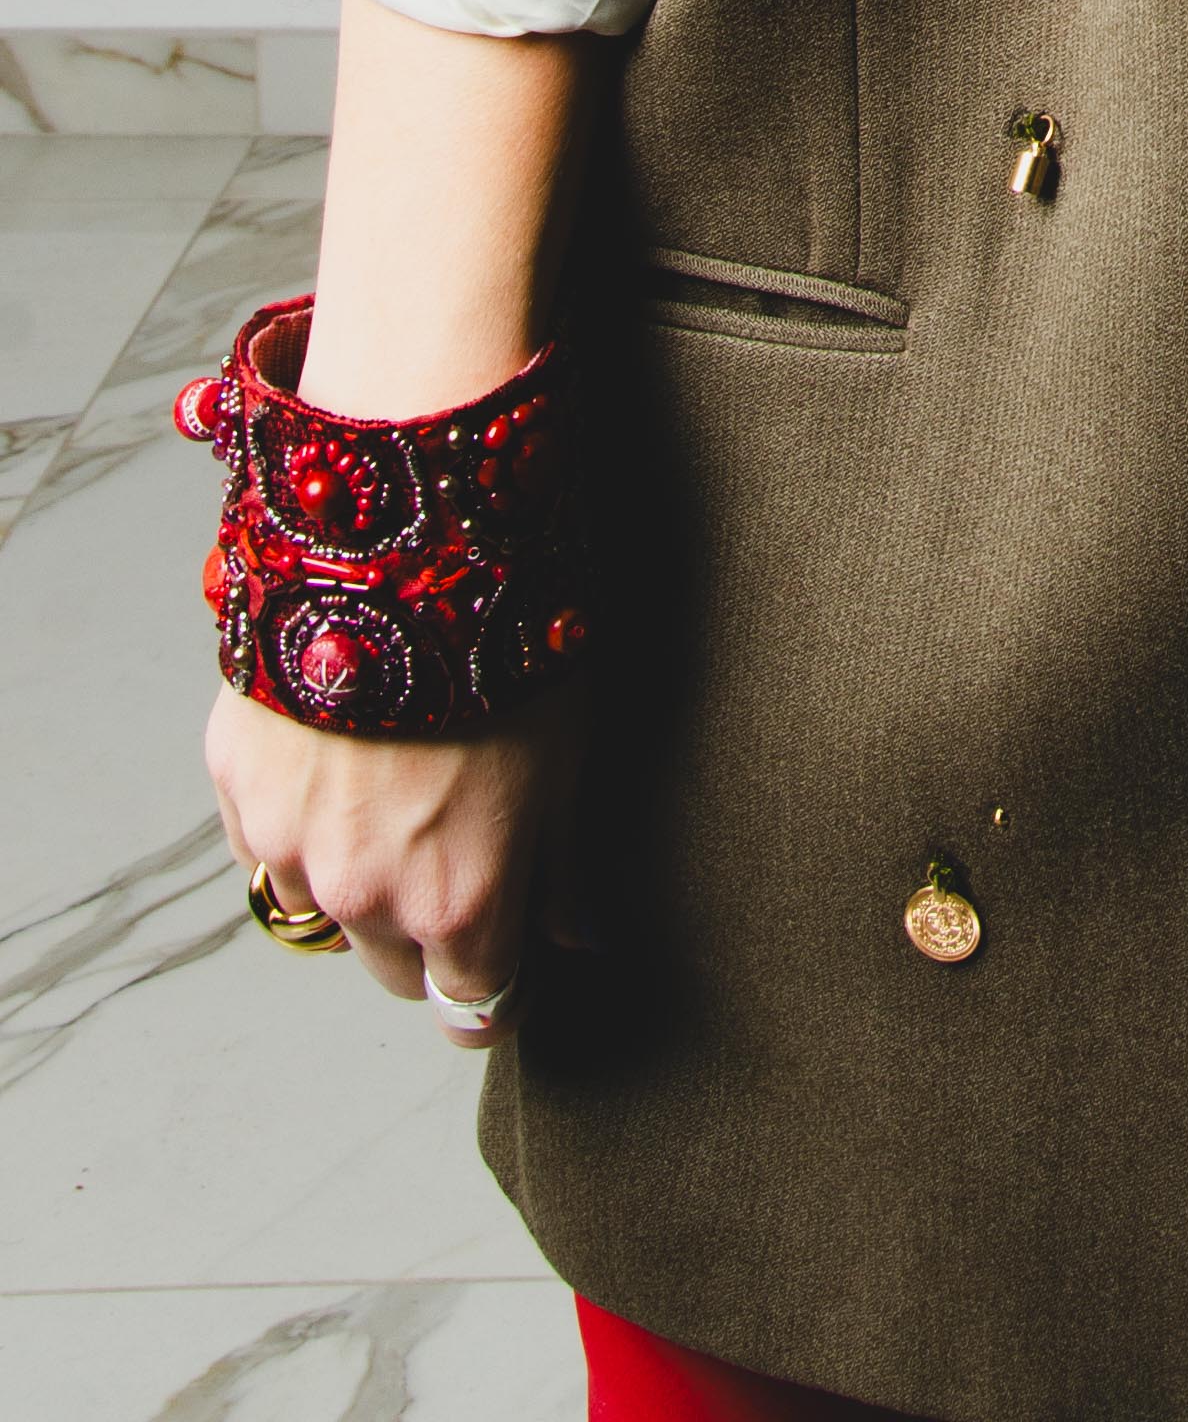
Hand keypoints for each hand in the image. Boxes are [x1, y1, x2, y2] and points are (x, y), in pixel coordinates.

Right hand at [207, 681, 580, 1037]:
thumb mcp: (568, 758)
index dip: (499, 987)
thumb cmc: (505, 645)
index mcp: (459, 904)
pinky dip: (298, 819)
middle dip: (428, 934)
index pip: (474, 1011)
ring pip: (323, 907)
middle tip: (457, 849)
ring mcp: (290, 846)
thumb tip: (580, 941)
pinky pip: (264, 841)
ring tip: (395, 780)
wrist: (403, 546)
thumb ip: (565, 868)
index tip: (510, 958)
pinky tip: (335, 752)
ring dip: (355, 872)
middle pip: (395, 968)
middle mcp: (366, 896)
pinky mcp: (237, 787)